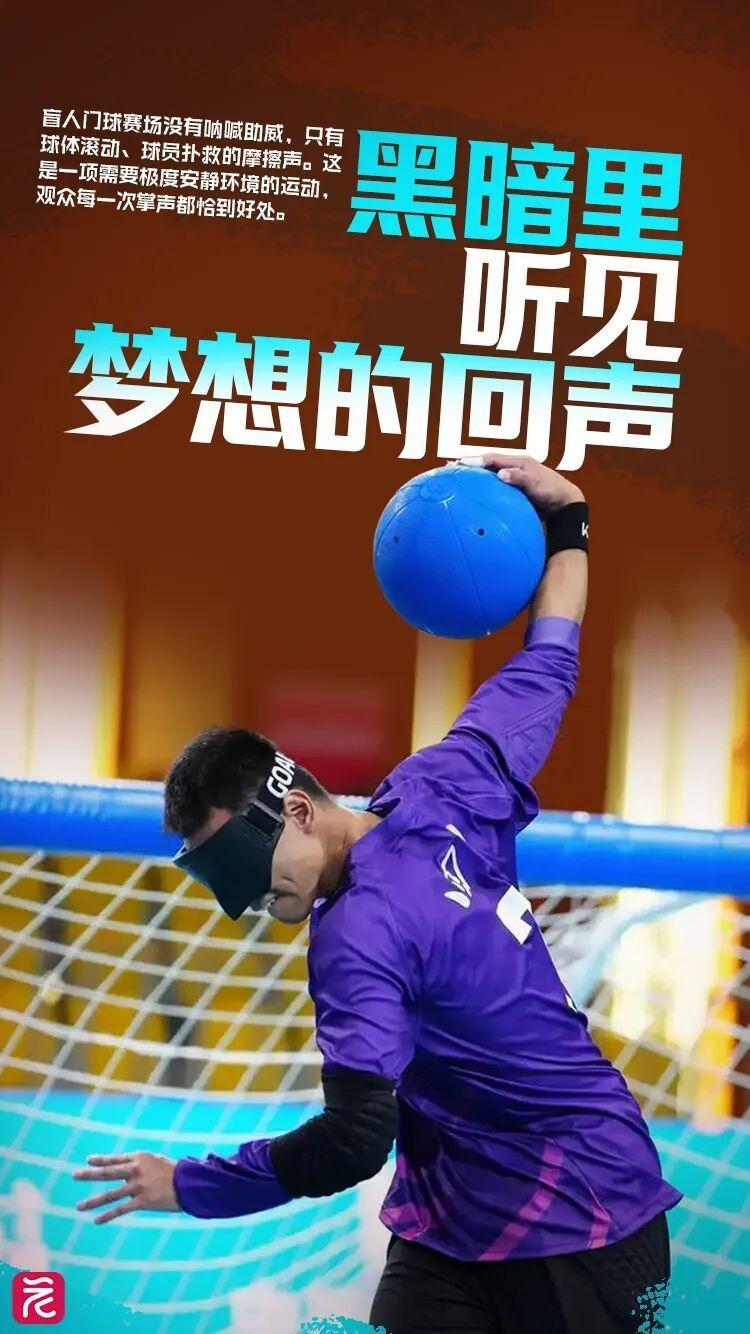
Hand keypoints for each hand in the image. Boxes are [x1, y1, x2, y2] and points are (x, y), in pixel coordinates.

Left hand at [73, 1151, 181, 1223]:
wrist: (189, 1183)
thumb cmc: (175, 1172)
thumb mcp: (157, 1162)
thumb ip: (141, 1167)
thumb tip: (126, 1176)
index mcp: (140, 1158)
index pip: (115, 1159)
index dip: (101, 1159)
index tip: (88, 1160)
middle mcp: (135, 1170)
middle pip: (107, 1173)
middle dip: (89, 1174)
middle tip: (74, 1175)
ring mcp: (137, 1186)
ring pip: (110, 1194)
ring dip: (93, 1201)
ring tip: (79, 1206)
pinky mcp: (142, 1201)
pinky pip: (120, 1209)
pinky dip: (107, 1215)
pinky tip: (97, 1220)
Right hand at [459, 453, 584, 516]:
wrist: (565, 505)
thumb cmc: (553, 493)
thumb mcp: (537, 485)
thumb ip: (520, 479)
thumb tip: (500, 474)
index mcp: (519, 462)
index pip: (492, 458)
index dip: (475, 460)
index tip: (460, 463)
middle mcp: (514, 469)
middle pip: (487, 465)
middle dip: (469, 466)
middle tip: (450, 468)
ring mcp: (513, 480)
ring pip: (489, 477)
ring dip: (474, 477)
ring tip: (456, 480)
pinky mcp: (513, 492)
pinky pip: (494, 489)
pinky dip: (482, 490)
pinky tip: (473, 498)